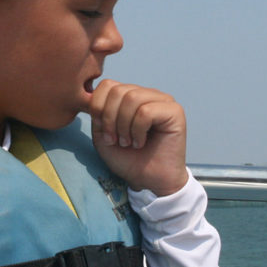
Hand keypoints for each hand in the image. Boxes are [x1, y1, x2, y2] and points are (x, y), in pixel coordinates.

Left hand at [87, 80, 189, 196]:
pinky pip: (146, 112)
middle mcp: (148, 94)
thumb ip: (97, 113)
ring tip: (128, 142)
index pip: (108, 84)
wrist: (149, 181)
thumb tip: (92, 96)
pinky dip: (138, 130)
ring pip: (132, 98)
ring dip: (124, 125)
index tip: (104, 133)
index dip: (98, 107)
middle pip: (118, 90)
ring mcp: (163, 101)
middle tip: (116, 141)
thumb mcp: (102, 135)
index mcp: (131, 96)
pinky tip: (141, 142)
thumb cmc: (128, 160)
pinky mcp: (174, 112)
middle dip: (110, 118)